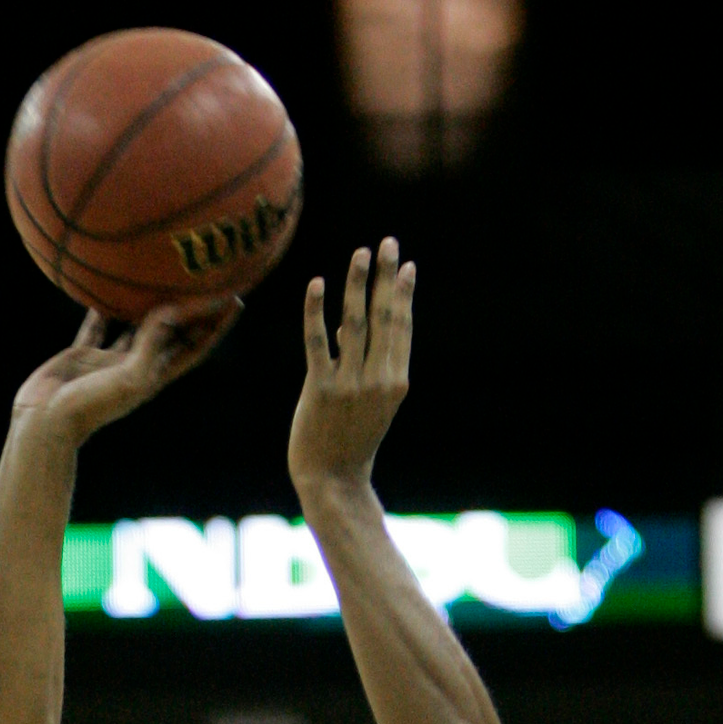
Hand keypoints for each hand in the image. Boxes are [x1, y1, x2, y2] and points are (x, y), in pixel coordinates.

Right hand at [11, 297, 241, 447]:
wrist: (45, 423)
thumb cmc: (89, 407)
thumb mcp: (128, 377)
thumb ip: (151, 346)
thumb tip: (170, 312)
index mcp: (155, 376)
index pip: (196, 346)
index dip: (217, 324)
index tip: (235, 297)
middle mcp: (137, 368)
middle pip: (173, 334)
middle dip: (192, 309)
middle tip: (206, 277)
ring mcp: (110, 362)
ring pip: (137, 327)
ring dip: (151, 305)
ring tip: (162, 276)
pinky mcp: (83, 356)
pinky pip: (98, 326)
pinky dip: (104, 307)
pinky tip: (106, 284)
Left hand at [288, 238, 414, 501]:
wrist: (332, 480)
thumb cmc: (351, 442)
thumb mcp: (371, 404)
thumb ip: (367, 365)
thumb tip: (350, 325)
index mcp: (396, 382)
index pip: (402, 328)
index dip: (404, 294)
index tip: (406, 265)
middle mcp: (377, 380)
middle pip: (384, 318)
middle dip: (387, 277)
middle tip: (388, 242)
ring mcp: (349, 384)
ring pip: (355, 323)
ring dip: (357, 283)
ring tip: (360, 253)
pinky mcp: (320, 389)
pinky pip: (317, 342)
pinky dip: (316, 311)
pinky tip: (317, 284)